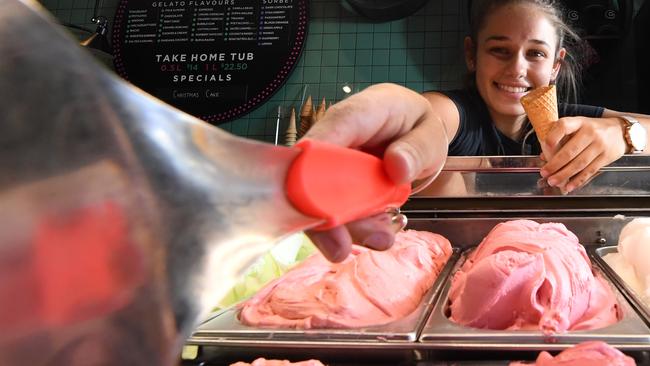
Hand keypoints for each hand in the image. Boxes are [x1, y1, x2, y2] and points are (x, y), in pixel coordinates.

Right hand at [302, 83, 447, 261]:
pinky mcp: (337, 188)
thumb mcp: (430, 133)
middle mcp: (334, 140)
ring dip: (347, 228)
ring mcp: (332, 166)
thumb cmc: (417, 125)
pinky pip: (337, 213)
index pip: (322, 141)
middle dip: (324, 218)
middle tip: (342, 249)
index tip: (320, 210)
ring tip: (382, 238)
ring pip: (322, 203)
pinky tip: (380, 232)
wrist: (415, 132)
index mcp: (354, 115)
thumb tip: (396, 165)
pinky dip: (357, 228)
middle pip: (311, 181)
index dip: (310, 175)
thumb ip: (417, 148)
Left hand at [540, 116, 625, 192]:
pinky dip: (578, 180)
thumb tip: (544, 156)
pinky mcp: (606, 157)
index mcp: (579, 122)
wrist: (620, 131)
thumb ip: (561, 139)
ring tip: (553, 181)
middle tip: (544, 173)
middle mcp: (590, 132)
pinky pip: (589, 171)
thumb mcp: (578, 127)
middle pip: (570, 150)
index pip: (564, 126)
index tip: (545, 145)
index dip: (554, 135)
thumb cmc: (593, 129)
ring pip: (579, 163)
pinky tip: (569, 186)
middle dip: (555, 164)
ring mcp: (599, 145)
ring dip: (564, 175)